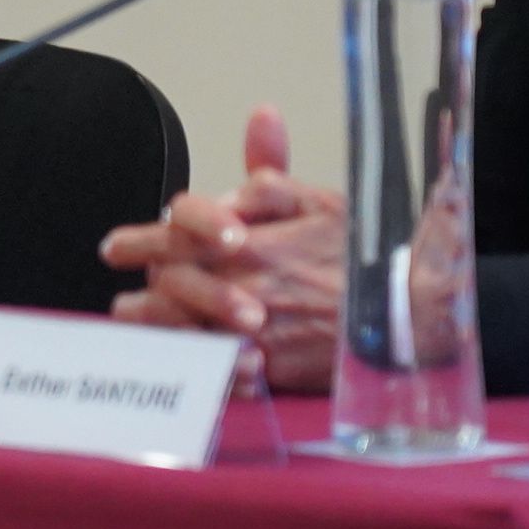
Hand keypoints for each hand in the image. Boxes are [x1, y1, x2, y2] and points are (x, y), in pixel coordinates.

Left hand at [98, 106, 347, 391]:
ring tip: (139, 330)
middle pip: (168, 288)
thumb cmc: (365, 253)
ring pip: (182, 333)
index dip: (139, 241)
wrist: (412, 310)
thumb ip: (272, 178)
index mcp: (251, 241)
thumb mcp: (322, 200)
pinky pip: (216, 374)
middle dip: (140, 294)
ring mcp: (254, 332)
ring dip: (155, 331)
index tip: (116, 248)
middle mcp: (245, 287)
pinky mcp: (271, 371)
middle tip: (124, 303)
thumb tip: (242, 153)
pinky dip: (196, 369)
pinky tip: (182, 366)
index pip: (175, 236)